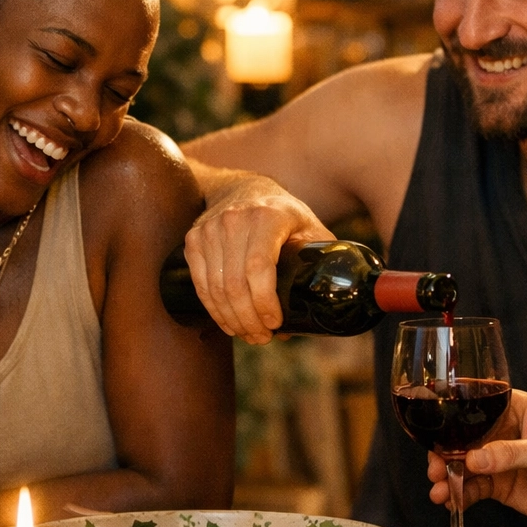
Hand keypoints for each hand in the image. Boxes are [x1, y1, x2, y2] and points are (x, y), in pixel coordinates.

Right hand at [182, 176, 332, 343]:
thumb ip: (324, 258)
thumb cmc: (284, 214)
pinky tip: (228, 323)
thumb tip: (332, 299)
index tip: (275, 323)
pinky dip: (214, 309)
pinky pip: (201, 283)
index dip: (264, 302)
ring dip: (231, 320)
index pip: (258, 267)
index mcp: (267, 217)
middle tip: (263, 338)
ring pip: (216, 288)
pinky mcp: (195, 239)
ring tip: (249, 334)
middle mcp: (235, 220)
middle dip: (249, 320)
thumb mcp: (310, 227)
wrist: (245, 188)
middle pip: (234, 284)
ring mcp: (210, 229)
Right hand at [428, 389, 526, 526]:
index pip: (477, 402)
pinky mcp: (497, 484)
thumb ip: (512, 453)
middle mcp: (499, 431)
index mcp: (513, 408)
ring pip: (462, 464)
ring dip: (447, 476)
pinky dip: (458, 495)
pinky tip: (450, 502)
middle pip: (461, 436)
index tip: (432, 423)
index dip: (452, 411)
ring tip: (439, 490)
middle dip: (443, 451)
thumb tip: (476, 458)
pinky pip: (471, 487)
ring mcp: (496, 459)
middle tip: (436, 468)